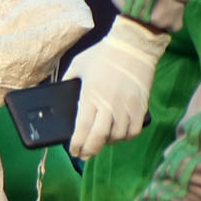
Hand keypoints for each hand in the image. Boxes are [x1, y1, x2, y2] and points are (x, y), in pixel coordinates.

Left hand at [68, 17, 168, 160]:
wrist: (133, 45)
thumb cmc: (103, 53)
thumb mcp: (78, 64)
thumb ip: (69, 80)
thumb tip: (60, 92)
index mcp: (90, 95)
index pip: (82, 128)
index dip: (77, 144)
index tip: (73, 150)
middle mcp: (108, 104)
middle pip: (98, 138)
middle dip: (89, 151)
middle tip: (84, 155)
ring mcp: (126, 106)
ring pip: (117, 137)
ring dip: (107, 143)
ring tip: (101, 140)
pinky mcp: (140, 106)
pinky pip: (134, 131)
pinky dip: (126, 137)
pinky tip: (120, 134)